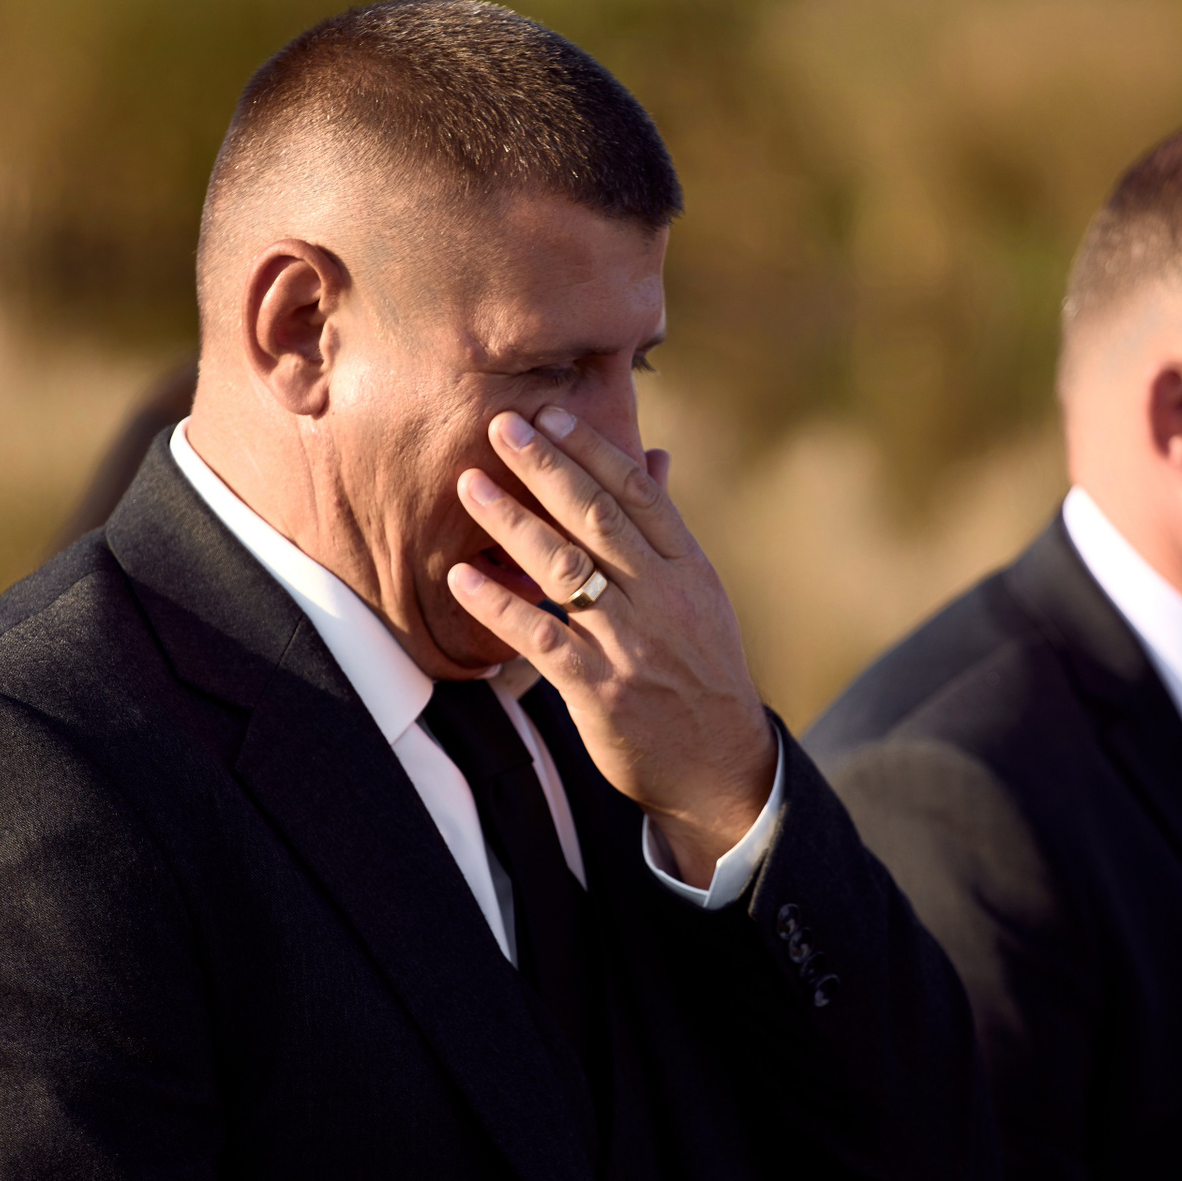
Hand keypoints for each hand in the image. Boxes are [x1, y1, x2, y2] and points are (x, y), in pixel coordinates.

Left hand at [447, 406, 775, 886]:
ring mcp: (631, 643)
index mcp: (688, 570)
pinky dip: (498, 605)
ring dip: (513, 522)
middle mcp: (663, 598)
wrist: (720, 766)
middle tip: (501, 425)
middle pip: (599, 517)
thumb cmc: (701, 674)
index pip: (638, 494)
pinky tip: (462, 577)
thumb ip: (666, 532)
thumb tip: (656, 457)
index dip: (593, 449)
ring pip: (566, 568)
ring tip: (470, 485)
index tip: (551, 414)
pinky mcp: (600, 689)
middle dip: (546, 467)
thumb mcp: (699, 598)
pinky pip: (540, 637)